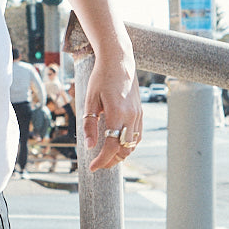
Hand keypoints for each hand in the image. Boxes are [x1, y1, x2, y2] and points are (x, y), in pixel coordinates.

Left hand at [81, 53, 142, 171]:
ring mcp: (138, 114)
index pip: (111, 146)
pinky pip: (137, 135)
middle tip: (98, 164)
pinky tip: (118, 144)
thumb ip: (89, 124)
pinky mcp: (140, 112)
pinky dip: (128, 143)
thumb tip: (89, 146)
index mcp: (117, 114)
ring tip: (107, 157)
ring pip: (133, 144)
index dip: (101, 160)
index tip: (92, 168)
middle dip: (111, 160)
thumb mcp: (89, 100)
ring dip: (121, 154)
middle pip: (125, 149)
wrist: (119, 60)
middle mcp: (131, 116)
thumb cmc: (101, 78)